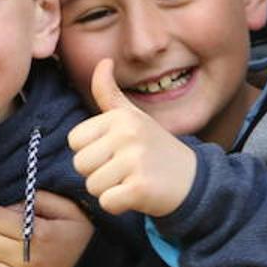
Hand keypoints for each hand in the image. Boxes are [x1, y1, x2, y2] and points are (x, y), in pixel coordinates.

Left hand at [67, 59, 197, 216]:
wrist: (192, 179)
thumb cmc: (155, 148)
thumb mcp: (133, 116)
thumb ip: (109, 93)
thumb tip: (103, 61)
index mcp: (120, 117)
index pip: (75, 141)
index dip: (91, 151)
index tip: (115, 152)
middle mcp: (128, 134)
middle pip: (80, 164)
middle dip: (98, 173)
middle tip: (124, 169)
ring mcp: (135, 160)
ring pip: (92, 185)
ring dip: (109, 190)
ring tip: (132, 180)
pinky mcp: (141, 187)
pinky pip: (106, 203)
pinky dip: (119, 205)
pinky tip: (137, 194)